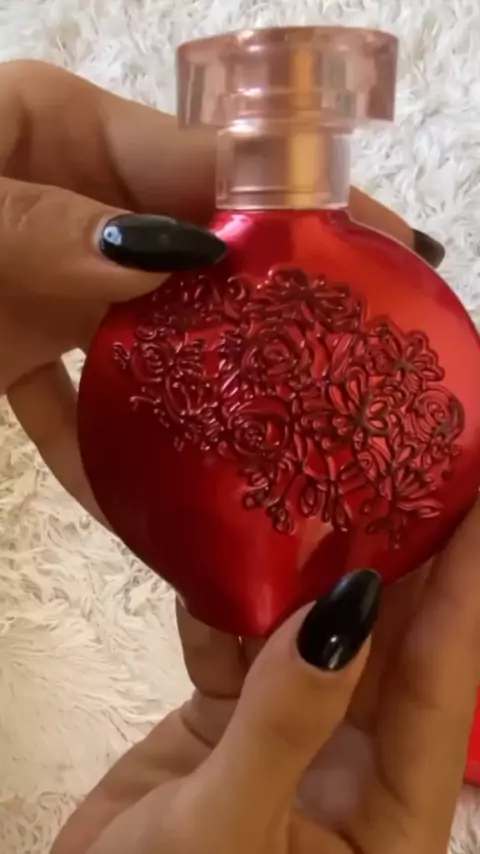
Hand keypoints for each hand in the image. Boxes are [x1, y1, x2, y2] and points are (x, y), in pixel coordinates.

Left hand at [0, 60, 442, 520]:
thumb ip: (53, 227)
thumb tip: (180, 258)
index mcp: (70, 135)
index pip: (216, 164)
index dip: (306, 207)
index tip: (388, 253)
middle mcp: (74, 206)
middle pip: (197, 261)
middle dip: (268, 311)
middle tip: (346, 365)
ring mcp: (46, 280)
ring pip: (146, 342)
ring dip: (197, 397)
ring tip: (266, 447)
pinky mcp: (11, 346)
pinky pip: (71, 406)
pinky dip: (99, 452)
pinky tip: (139, 505)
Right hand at [53, 502, 479, 853]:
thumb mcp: (225, 833)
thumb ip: (287, 723)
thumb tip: (346, 610)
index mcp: (390, 818)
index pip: (444, 685)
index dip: (466, 587)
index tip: (474, 498)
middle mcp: (352, 768)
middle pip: (386, 649)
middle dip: (392, 557)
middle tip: (394, 464)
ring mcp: (290, 737)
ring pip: (309, 637)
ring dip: (302, 572)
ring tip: (311, 482)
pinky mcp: (230, 723)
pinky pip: (235, 649)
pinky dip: (220, 609)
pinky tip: (213, 552)